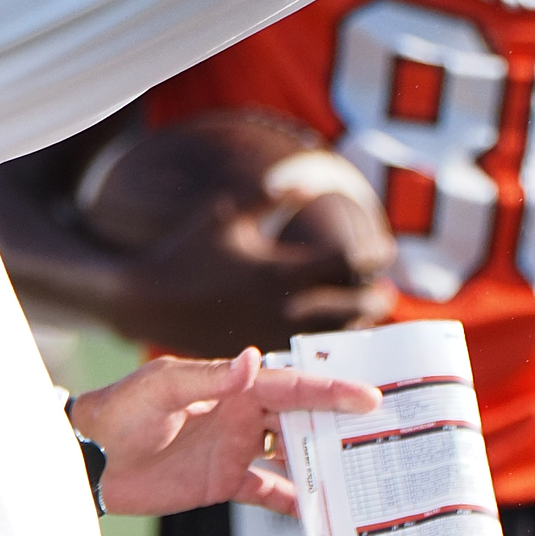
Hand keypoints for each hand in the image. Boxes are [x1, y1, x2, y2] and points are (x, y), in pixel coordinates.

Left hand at [68, 346, 378, 516]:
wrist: (91, 457)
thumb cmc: (121, 409)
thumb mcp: (163, 387)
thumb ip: (211, 377)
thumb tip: (255, 357)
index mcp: (232, 387)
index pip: (290, 386)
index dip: (330, 392)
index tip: (369, 397)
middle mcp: (241, 415)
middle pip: (301, 417)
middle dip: (339, 422)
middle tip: (386, 432)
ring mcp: (235, 449)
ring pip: (292, 452)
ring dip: (324, 459)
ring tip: (364, 472)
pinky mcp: (223, 481)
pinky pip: (268, 490)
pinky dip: (293, 500)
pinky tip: (321, 514)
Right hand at [110, 195, 395, 357]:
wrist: (148, 301)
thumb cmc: (189, 251)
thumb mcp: (228, 215)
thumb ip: (270, 197)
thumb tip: (308, 181)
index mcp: (277, 268)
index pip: (345, 261)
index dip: (372, 255)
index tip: (386, 251)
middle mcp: (280, 306)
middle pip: (350, 305)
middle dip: (374, 298)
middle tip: (386, 293)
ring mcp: (272, 334)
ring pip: (333, 336)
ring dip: (355, 325)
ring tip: (367, 315)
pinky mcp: (259, 353)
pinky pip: (307, 354)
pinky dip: (327, 344)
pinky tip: (332, 338)